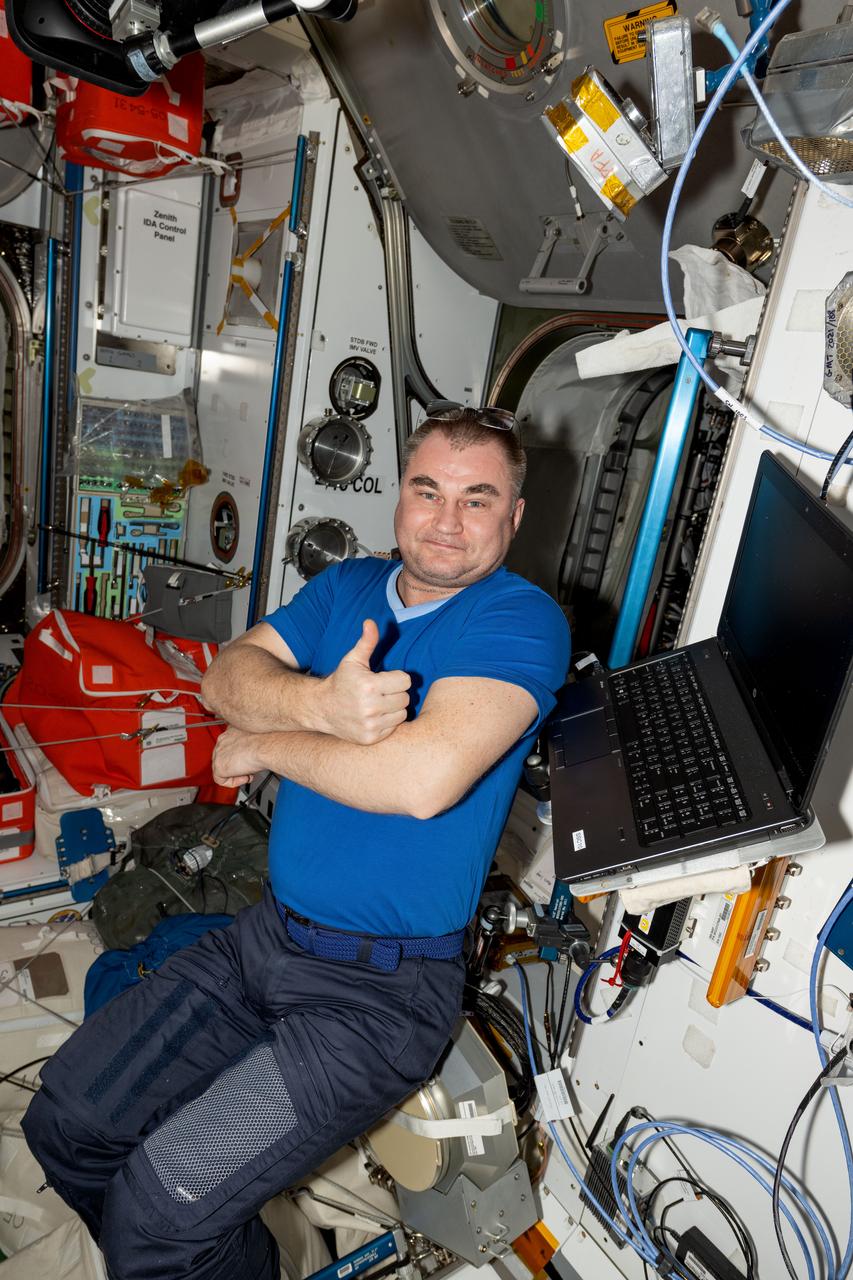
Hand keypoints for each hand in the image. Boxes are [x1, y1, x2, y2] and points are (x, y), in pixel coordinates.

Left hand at [212, 725, 265, 786]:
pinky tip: (245, 777)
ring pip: (222, 769)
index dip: (238, 757)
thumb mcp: (255, 740)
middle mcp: (222, 740)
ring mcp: (218, 753)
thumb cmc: (265, 742)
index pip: (228, 747)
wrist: (265, 747)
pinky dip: (234, 782)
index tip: (246, 760)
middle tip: (249, 768)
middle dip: (236, 766)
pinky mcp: (219, 766)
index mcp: (230, 731)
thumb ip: (247, 745)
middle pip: (223, 758)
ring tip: (249, 773)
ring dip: (237, 774)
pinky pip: (222, 780)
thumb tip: (248, 753)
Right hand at [316, 618, 410, 744]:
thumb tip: (371, 622)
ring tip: (379, 703)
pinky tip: (375, 716)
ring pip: (402, 714)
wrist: (322, 708)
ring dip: (394, 708)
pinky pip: (394, 728)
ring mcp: (370, 725)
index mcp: (369, 686)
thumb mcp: (352, 660)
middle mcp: (370, 707)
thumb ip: (366, 642)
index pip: (405, 680)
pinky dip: (388, 722)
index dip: (396, 678)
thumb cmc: (341, 681)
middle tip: (381, 692)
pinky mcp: (370, 738)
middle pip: (405, 698)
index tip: (384, 678)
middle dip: (395, 693)